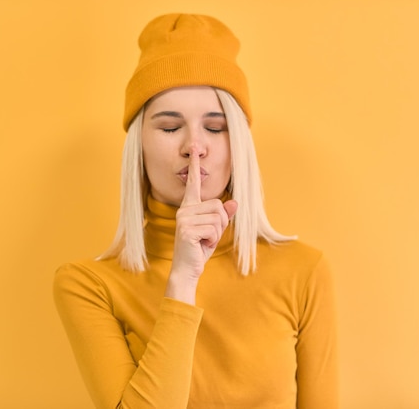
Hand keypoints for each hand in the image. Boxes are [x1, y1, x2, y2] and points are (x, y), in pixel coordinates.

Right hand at [165, 149, 237, 303]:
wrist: (187, 269)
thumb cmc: (199, 249)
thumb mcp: (215, 230)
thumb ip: (224, 216)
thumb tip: (234, 202)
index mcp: (189, 207)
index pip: (193, 184)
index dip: (194, 166)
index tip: (194, 149)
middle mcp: (184, 210)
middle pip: (218, 205)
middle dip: (221, 223)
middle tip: (209, 236)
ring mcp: (184, 219)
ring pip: (218, 217)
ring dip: (217, 232)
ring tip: (204, 240)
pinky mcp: (186, 230)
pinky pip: (213, 229)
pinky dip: (213, 240)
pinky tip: (202, 245)